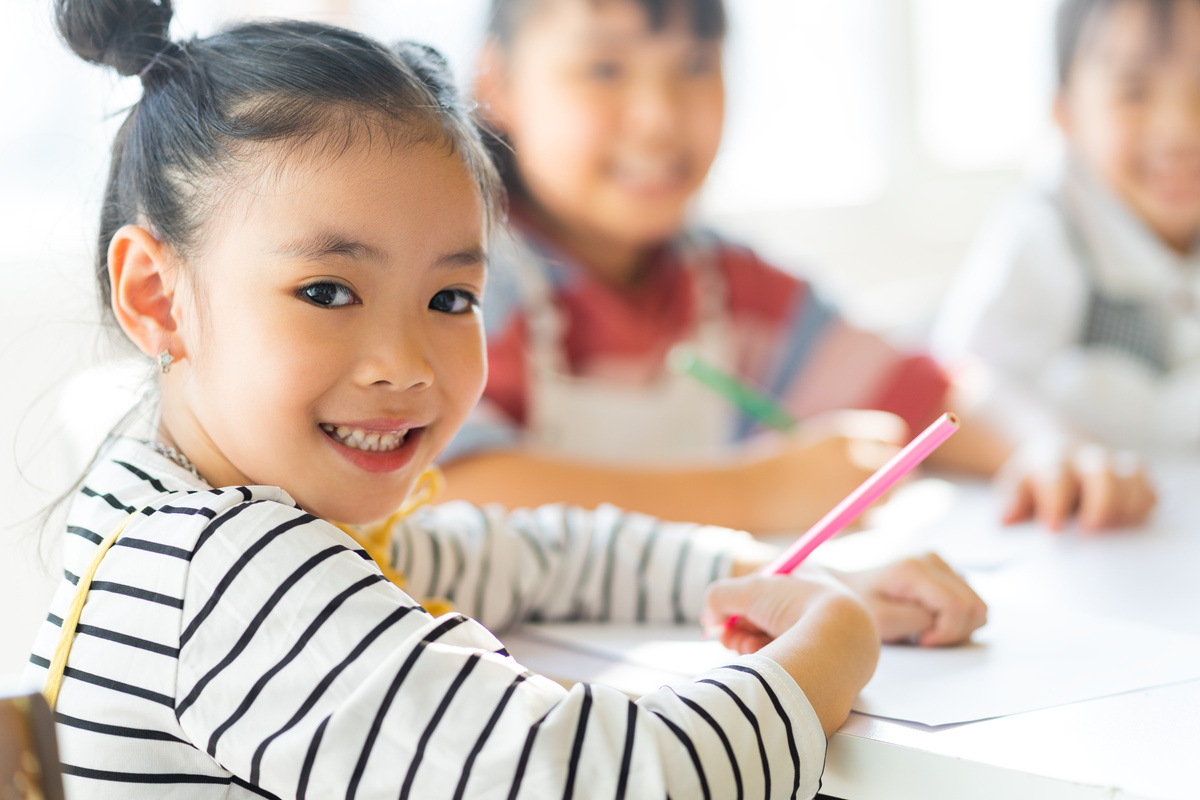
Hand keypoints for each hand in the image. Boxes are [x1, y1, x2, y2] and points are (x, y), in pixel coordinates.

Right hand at [703, 572, 878, 736]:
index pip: (767, 590)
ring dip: (750, 646)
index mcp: (808, 582)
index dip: (742, 602)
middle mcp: (816, 610)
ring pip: (772, 645)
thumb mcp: (749, 590)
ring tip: (749, 647)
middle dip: (740, 629)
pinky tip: (768, 664)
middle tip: (727, 635)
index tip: (722, 614)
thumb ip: (720, 597)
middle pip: (765, 620)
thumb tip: (710, 619)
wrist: (837, 643)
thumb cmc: (797, 606)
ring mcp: (822, 641)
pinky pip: (787, 665)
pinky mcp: (823, 669)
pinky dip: (769, 663)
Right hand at [746, 410, 907, 531]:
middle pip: (898, 467)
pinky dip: (863, 518)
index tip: (880, 454)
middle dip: (894, 474)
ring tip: (847, 499)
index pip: (891, 433)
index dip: (887, 446)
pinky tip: (837, 514)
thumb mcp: (818, 443)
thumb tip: (890, 459)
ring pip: (888, 496)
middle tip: (878, 482)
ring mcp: (855, 490)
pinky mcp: (850, 518)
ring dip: (878, 498)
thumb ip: (853, 447)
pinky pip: (872, 519)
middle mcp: (855, 458)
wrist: (751, 493)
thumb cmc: (780, 467)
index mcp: (846, 433)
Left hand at [829, 554, 987, 645]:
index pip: (958, 607)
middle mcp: (933, 559)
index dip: (946, 634)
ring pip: (977, 606)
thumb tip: (943, 620)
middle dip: (954, 632)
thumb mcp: (878, 620)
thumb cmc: (859, 604)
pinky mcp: (944, 570)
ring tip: (924, 628)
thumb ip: (913, 621)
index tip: (920, 641)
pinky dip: (955, 618)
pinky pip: (969, 601)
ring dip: (957, 626)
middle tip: (922, 637)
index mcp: (915, 569)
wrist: (846, 586)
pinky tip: (929, 619)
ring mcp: (940, 562)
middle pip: (975, 606)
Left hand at [999, 442, 1156, 530]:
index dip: (1056, 502)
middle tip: (1091, 531)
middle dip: (1101, 502)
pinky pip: (1149, 490)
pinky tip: (1128, 525)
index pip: (1056, 477)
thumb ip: (1014, 503)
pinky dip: (1143, 507)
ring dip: (1126, 507)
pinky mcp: (1134, 480)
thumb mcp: (1017, 488)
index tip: (1054, 528)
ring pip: (1132, 478)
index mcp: (1053, 460)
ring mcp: (1114, 467)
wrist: (1056, 456)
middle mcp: (1087, 460)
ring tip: (1113, 531)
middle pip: (1103, 473)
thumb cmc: (1037, 482)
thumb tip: (1006, 520)